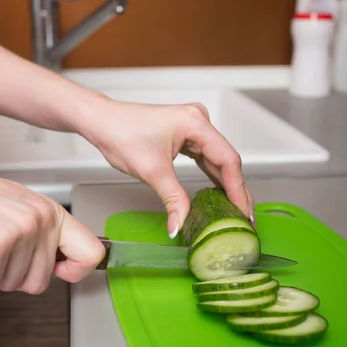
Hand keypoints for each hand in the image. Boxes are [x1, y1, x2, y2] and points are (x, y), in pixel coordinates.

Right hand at [0, 143, 104, 293]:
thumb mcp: (13, 209)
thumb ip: (36, 237)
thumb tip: (53, 269)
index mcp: (50, 211)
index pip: (91, 252)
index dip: (76, 271)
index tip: (59, 273)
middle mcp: (41, 219)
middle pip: (40, 281)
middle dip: (10, 276)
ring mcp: (20, 232)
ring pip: (12, 285)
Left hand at [81, 100, 253, 236]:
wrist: (101, 121)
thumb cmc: (120, 133)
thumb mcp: (151, 171)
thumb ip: (173, 200)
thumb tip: (182, 226)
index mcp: (196, 123)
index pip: (228, 160)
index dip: (238, 190)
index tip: (244, 213)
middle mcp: (199, 121)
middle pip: (226, 160)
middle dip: (236, 190)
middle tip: (245, 219)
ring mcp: (193, 126)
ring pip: (217, 160)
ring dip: (225, 185)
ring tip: (235, 210)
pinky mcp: (185, 134)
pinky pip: (205, 157)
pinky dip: (211, 176)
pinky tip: (217, 193)